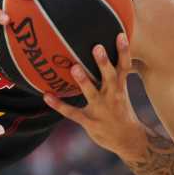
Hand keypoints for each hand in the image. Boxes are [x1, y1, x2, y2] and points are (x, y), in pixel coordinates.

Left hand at [43, 34, 144, 156]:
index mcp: (120, 87)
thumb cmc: (121, 107)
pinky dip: (59, 105)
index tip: (120, 35)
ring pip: (91, 94)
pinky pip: (72, 113)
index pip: (124, 66)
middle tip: (97, 47)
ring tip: (74, 68)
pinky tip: (46, 96)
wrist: (127, 139)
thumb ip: (114, 71)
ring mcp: (101, 110)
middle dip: (103, 63)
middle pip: (109, 77)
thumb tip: (108, 46)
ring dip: (83, 81)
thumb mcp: (122, 89)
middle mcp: (112, 96)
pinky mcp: (89, 122)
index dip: (123, 51)